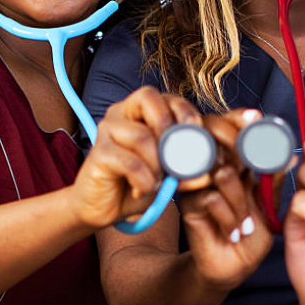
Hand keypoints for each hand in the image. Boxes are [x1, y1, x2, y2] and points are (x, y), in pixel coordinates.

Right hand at [74, 87, 200, 228]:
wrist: (103, 208)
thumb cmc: (135, 184)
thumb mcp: (167, 177)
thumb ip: (185, 172)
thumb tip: (206, 174)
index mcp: (138, 112)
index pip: (165, 96)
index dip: (184, 110)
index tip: (197, 131)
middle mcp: (120, 114)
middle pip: (148, 98)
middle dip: (169, 127)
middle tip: (176, 158)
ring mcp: (106, 131)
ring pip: (142, 135)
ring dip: (157, 165)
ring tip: (157, 183)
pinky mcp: (98, 153)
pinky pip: (129, 161)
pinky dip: (143, 179)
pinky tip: (141, 190)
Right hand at [177, 111, 271, 289]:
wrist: (233, 266)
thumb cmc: (252, 234)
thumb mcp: (269, 205)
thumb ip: (275, 179)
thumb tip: (292, 153)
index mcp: (234, 161)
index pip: (232, 128)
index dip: (241, 119)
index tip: (258, 119)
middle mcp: (214, 167)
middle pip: (219, 138)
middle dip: (244, 152)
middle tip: (255, 174)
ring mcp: (199, 184)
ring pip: (225, 173)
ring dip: (242, 202)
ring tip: (246, 224)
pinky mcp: (189, 203)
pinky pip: (213, 197)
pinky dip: (229, 217)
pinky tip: (234, 232)